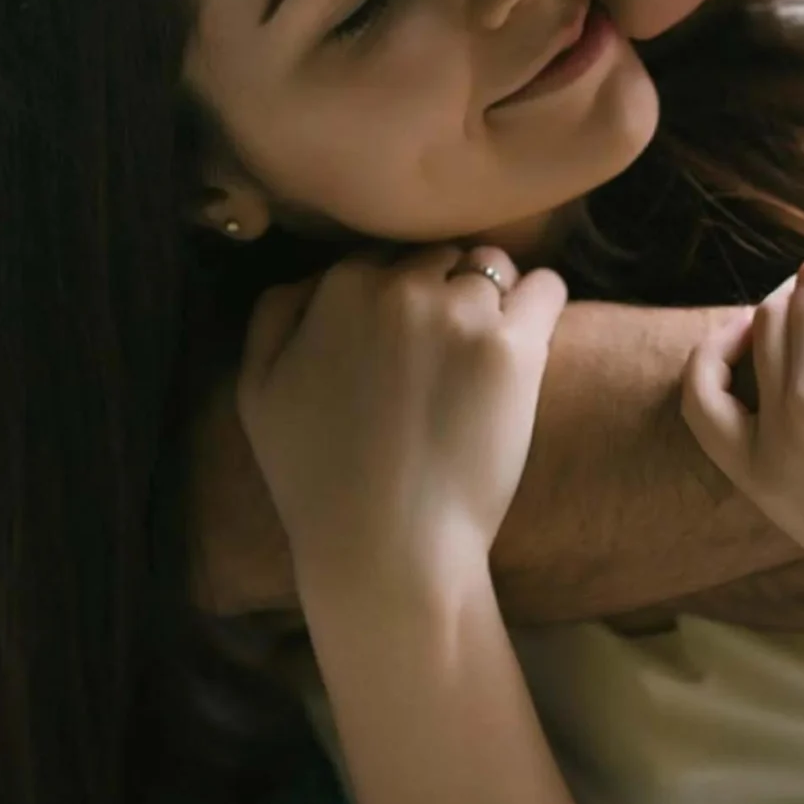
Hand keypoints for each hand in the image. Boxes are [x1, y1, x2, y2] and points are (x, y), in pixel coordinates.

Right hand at [237, 246, 566, 599]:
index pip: (384, 258)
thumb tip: (317, 275)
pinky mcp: (514, 348)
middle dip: (444, 292)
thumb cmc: (316, 480)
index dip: (396, 298)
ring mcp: (462, 314)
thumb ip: (276, 314)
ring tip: (486, 355)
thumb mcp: (257, 391)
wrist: (387, 546)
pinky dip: (542, 302)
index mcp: (339, 287)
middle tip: (445, 355)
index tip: (403, 344)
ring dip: (494, 299)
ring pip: (493, 268)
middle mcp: (402, 286)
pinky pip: (546, 287)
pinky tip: (532, 336)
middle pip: (441, 257)